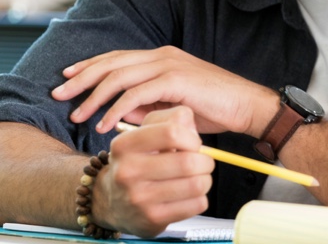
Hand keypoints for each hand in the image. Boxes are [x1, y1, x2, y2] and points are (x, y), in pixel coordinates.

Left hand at [51, 46, 277, 135]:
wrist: (246, 106)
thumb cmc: (215, 107)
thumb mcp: (173, 106)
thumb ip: (147, 105)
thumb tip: (119, 110)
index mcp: (163, 57)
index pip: (118, 58)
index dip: (90, 66)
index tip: (67, 78)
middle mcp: (163, 55)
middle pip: (112, 62)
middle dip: (82, 78)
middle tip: (59, 94)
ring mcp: (169, 65)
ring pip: (119, 76)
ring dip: (94, 96)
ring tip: (78, 114)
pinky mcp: (176, 79)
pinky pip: (136, 93)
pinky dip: (117, 108)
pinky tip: (105, 123)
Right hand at [96, 107, 214, 237]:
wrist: (111, 202)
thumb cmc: (139, 160)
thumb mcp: (146, 132)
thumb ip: (172, 118)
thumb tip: (191, 124)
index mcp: (124, 145)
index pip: (172, 132)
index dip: (192, 137)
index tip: (193, 144)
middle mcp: (127, 172)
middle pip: (188, 161)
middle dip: (205, 160)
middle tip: (203, 162)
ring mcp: (138, 199)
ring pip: (197, 184)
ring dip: (206, 179)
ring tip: (198, 177)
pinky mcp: (152, 220)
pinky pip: (197, 204)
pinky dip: (201, 197)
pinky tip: (189, 195)